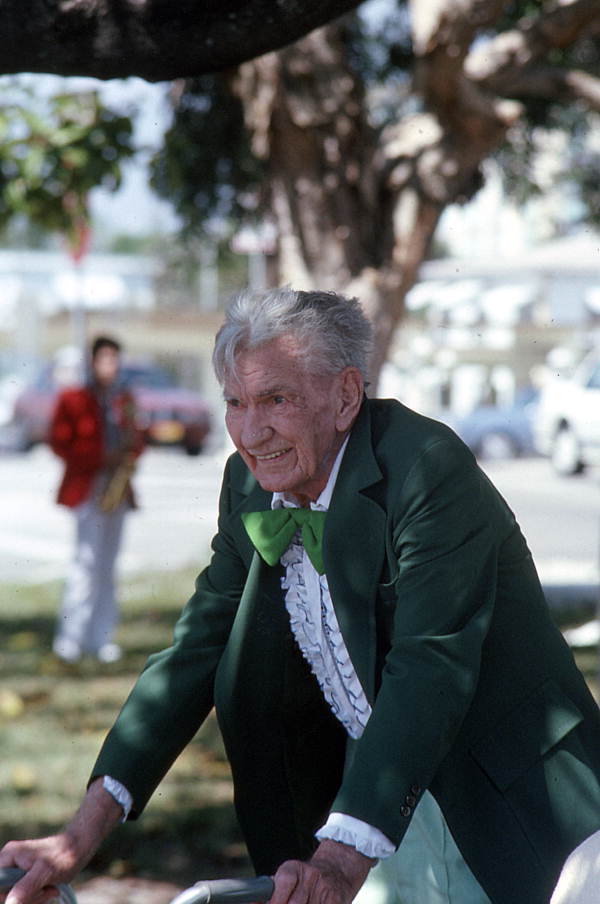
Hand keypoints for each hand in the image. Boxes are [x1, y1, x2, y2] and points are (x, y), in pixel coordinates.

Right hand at [0, 779, 122, 903]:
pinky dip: (37, 898)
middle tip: (44, 892)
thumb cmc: (65, 855)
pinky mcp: (27, 878)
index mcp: (8, 857)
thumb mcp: (45, 872)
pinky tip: (50, 890)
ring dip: (34, 899)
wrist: (81, 846)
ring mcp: (17, 870)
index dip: (5, 896)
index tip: (23, 897)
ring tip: (50, 889)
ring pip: (15, 897)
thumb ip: (25, 887)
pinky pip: (25, 896)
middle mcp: (9, 862)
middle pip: (5, 894)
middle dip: (24, 899)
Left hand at [270, 840, 374, 903]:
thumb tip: (253, 901)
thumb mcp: (290, 877)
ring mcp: (324, 888)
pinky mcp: (336, 900)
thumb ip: (271, 890)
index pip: (284, 881)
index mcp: (294, 868)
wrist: (338, 869)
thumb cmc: (307, 878)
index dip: (276, 899)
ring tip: (303, 902)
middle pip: (294, 903)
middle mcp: (310, 875)